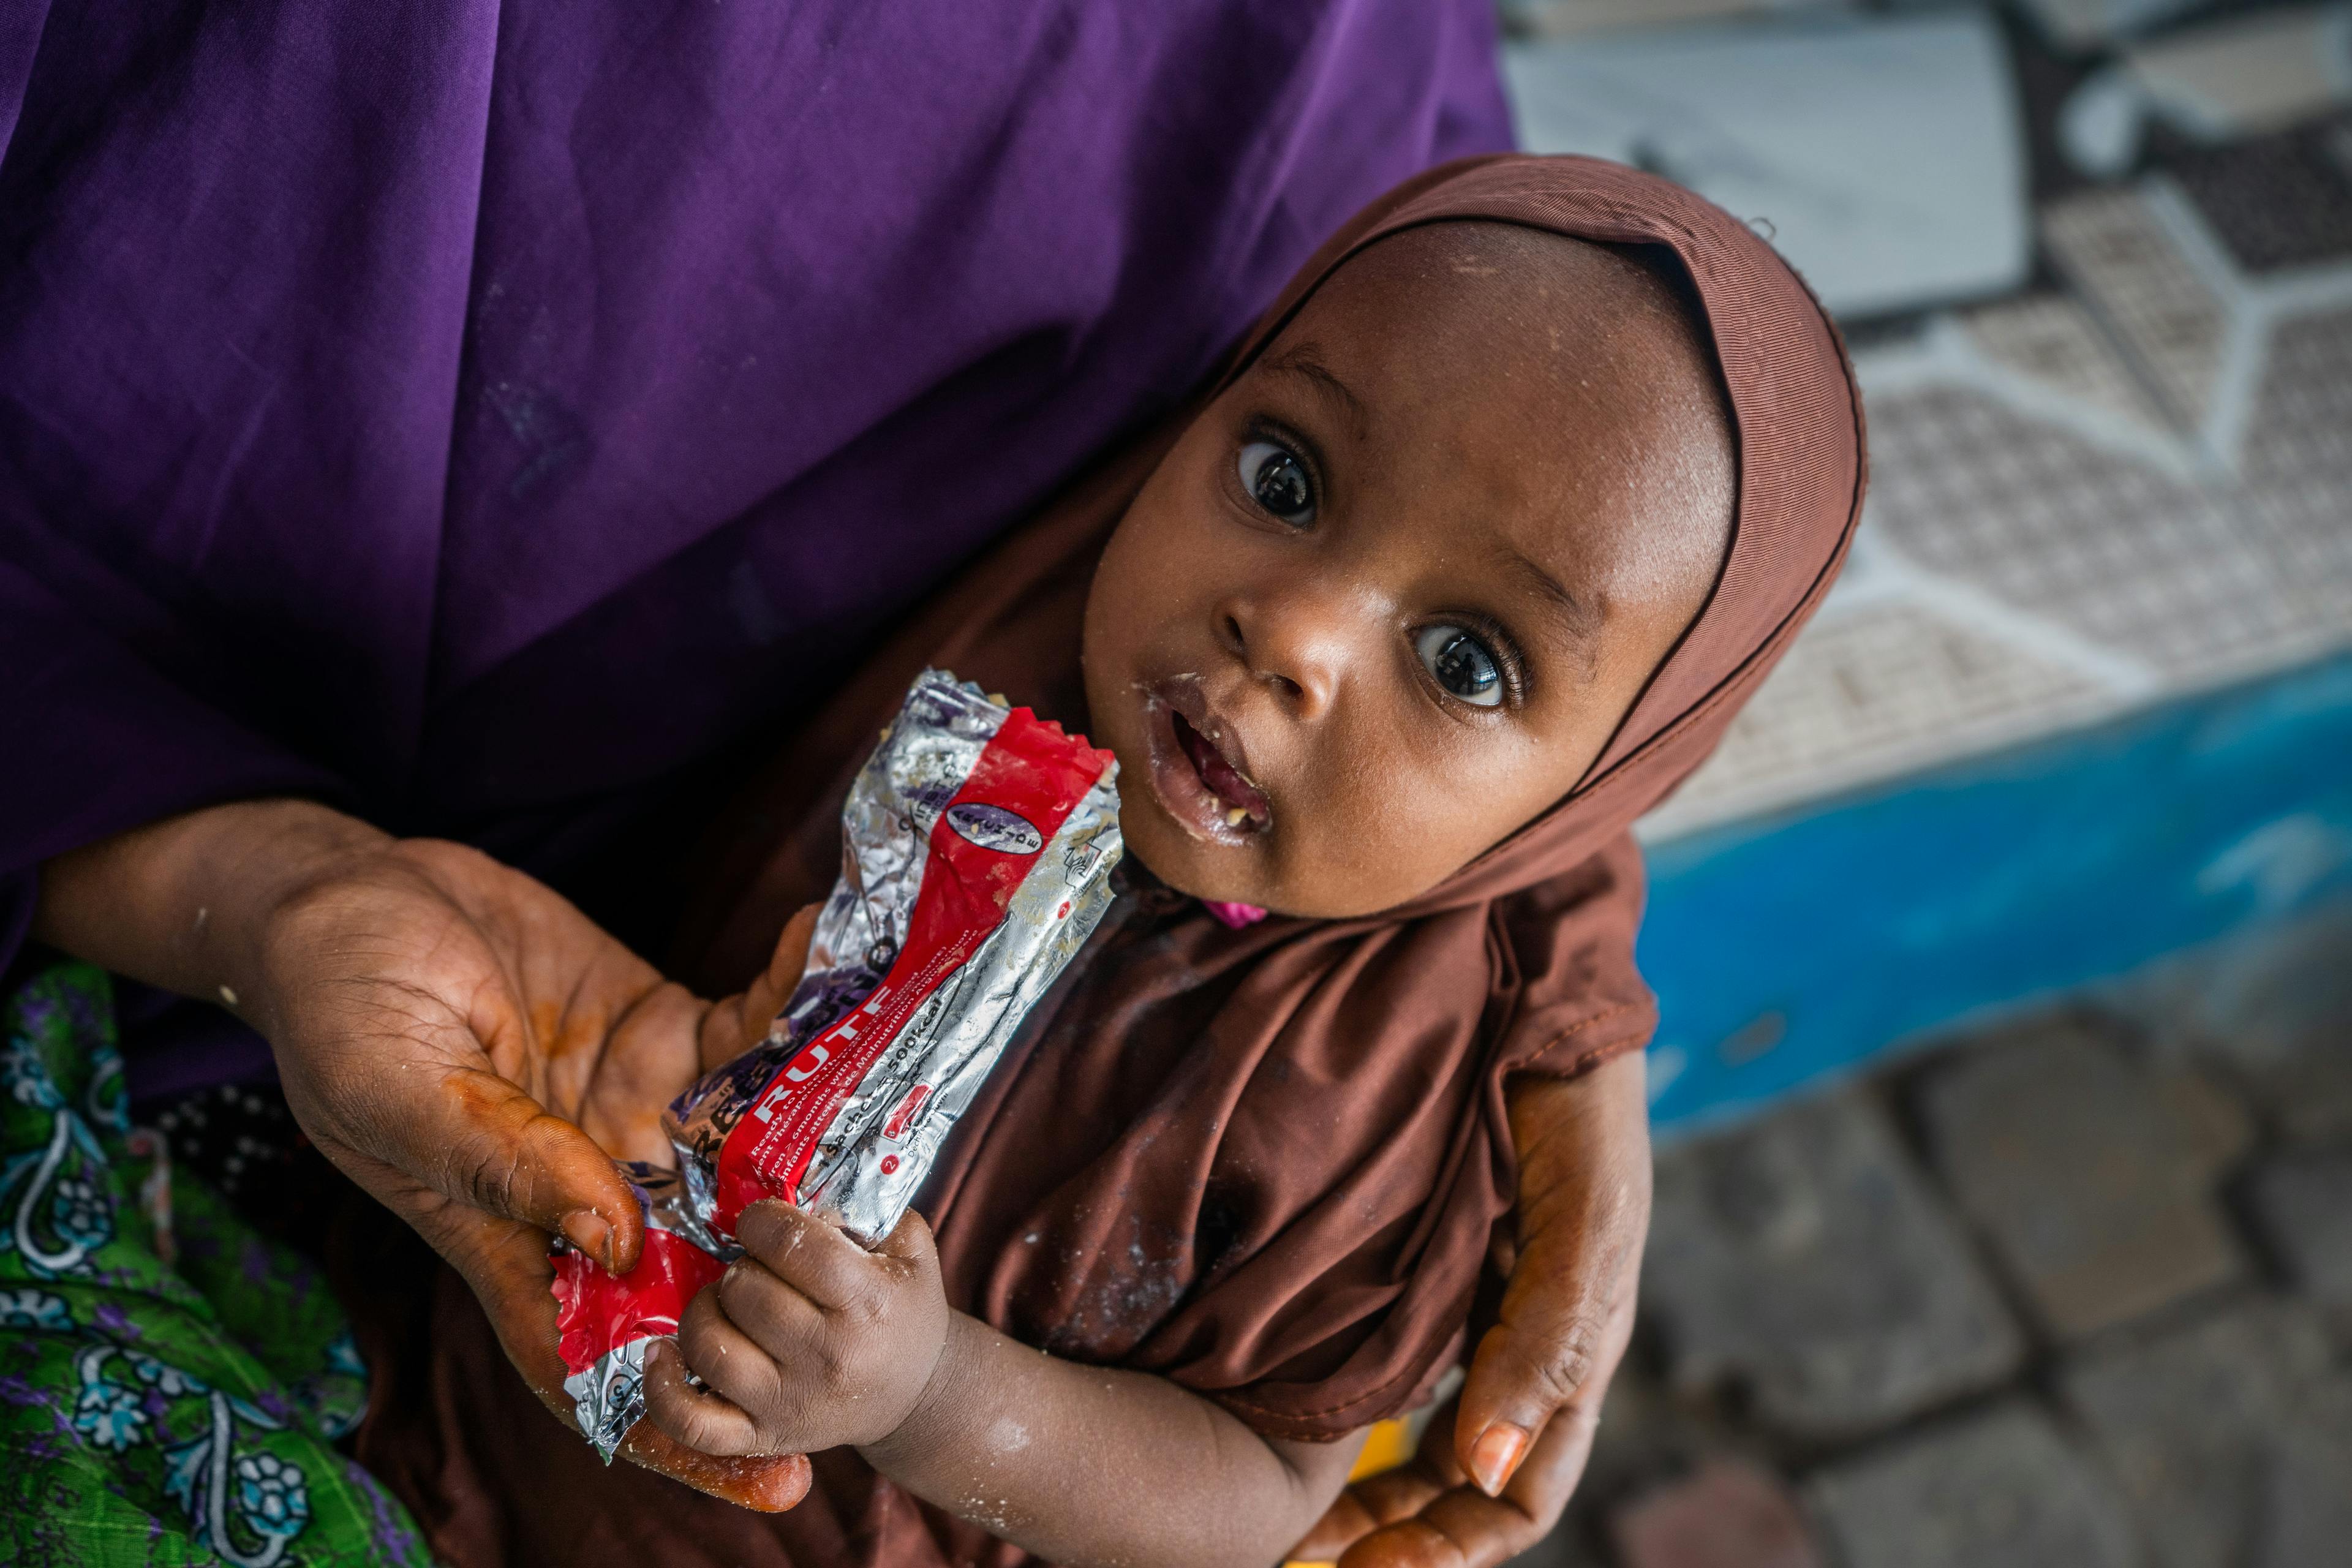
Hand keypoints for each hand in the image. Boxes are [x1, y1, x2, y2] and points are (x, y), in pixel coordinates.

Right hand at [35, 801, 815, 1509]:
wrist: (346, 891)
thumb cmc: (336, 999)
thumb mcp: (393, 1083)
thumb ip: (499, 1161)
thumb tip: (613, 1240)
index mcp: (514, 1239)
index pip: (603, 1368)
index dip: (686, 1437)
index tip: (784, 1487)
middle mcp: (591, 1191)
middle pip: (709, 1274)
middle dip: (794, 1294)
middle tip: (885, 1283)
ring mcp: (634, 1115)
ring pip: (754, 1160)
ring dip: (827, 1149)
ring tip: (901, 1116)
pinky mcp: (661, 1034)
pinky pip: (750, 1039)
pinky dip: (799, 1007)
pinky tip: (832, 959)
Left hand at [640, 1201, 951, 1456]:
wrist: (914, 1394)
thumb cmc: (904, 1309)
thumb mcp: (908, 1248)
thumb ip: (865, 1204)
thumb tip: (797, 1176)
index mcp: (868, 1303)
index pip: (792, 1244)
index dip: (761, 1220)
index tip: (760, 1221)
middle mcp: (829, 1356)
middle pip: (745, 1290)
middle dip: (741, 1266)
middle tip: (756, 1267)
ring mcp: (790, 1403)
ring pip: (709, 1344)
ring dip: (705, 1310)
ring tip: (726, 1302)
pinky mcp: (761, 1438)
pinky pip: (690, 1422)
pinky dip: (663, 1388)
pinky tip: (662, 1353)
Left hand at [1292, 1051, 1649, 1565]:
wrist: (1530, 994)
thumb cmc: (1574, 1105)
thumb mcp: (1583, 1218)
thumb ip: (1546, 1337)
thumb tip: (1488, 1466)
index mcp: (1573, 1351)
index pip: (1524, 1493)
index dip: (1459, 1547)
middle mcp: (1520, 1342)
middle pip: (1466, 1483)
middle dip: (1403, 1538)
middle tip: (1317, 1559)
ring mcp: (1471, 1303)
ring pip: (1426, 1436)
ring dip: (1372, 1493)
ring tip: (1295, 1523)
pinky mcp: (1425, 1260)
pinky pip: (1390, 1361)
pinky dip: (1352, 1410)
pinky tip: (1292, 1416)